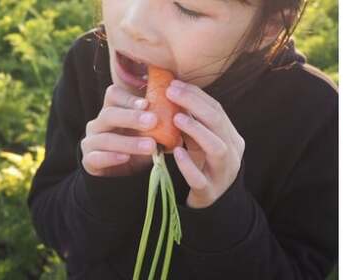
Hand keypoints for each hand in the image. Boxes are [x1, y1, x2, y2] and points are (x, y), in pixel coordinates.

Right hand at [81, 84, 158, 176]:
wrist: (120, 177)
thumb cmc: (137, 149)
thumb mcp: (148, 134)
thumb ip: (159, 123)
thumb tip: (183, 113)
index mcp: (112, 110)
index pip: (113, 95)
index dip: (129, 98)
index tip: (147, 103)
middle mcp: (98, 123)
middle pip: (109, 114)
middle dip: (132, 117)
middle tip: (153, 121)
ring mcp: (91, 141)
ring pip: (106, 138)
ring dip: (129, 142)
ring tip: (150, 146)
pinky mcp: (88, 160)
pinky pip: (96, 157)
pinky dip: (111, 157)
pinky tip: (126, 158)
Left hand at [165, 80, 245, 208]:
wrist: (213, 203)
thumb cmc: (203, 166)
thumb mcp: (200, 142)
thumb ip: (192, 123)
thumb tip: (172, 95)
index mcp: (230, 137)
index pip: (216, 109)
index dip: (195, 95)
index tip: (174, 84)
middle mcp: (232, 153)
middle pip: (217, 122)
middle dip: (194, 104)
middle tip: (170, 93)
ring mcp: (223, 173)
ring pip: (217, 148)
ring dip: (196, 130)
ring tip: (176, 118)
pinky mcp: (210, 192)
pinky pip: (200, 178)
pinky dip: (188, 165)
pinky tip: (177, 153)